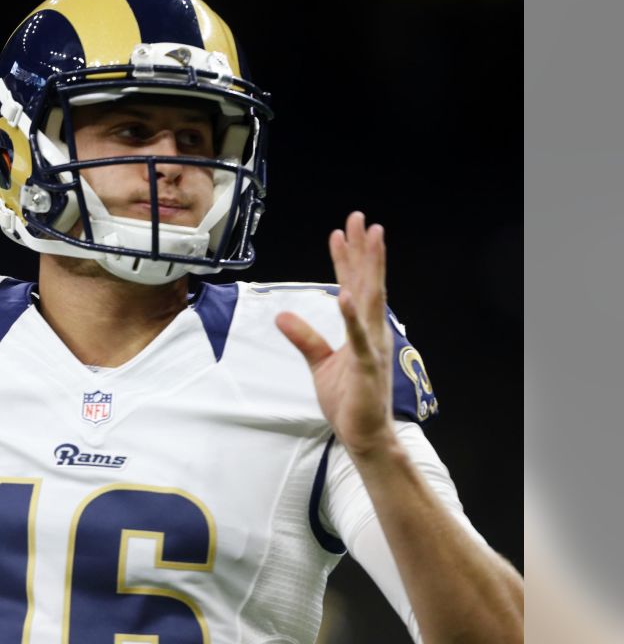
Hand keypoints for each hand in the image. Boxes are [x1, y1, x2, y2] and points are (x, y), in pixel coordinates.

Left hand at [275, 211, 395, 454]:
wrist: (364, 436)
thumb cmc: (348, 400)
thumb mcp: (318, 363)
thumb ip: (304, 337)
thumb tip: (282, 315)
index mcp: (361, 329)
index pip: (352, 286)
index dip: (346, 259)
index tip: (340, 232)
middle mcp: (372, 331)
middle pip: (366, 283)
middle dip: (363, 249)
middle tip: (360, 218)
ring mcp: (372, 347)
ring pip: (370, 300)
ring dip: (369, 268)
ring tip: (368, 239)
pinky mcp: (366, 367)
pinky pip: (358, 338)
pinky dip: (351, 316)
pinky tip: (344, 295)